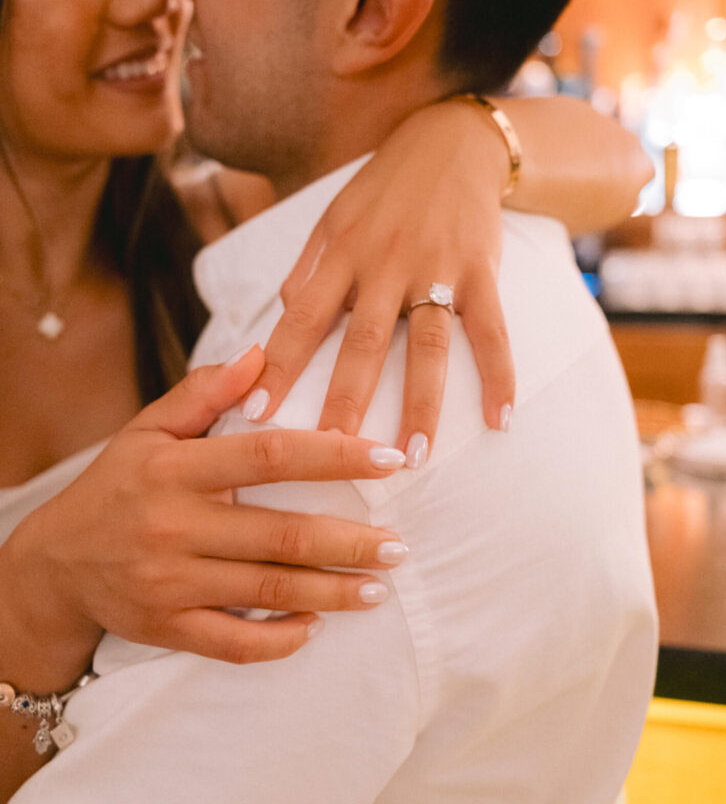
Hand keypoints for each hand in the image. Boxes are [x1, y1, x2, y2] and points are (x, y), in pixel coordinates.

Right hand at [5, 347, 407, 668]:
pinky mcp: (166, 626)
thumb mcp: (148, 428)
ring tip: (380, 587)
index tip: (387, 458)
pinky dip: (279, 639)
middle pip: (280, 534)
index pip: (268, 456)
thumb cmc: (116, 484)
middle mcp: (175, 526)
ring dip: (332, 591)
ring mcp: (170, 582)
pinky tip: (316, 626)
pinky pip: (232, 643)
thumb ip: (203, 391)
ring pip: (267, 590)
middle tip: (398, 544)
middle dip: (350, 542)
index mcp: (176, 469)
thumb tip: (260, 355)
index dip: (334, 455)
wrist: (54, 563)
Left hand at [248, 100, 514, 455]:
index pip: (303, 318)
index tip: (253, 415)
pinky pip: (491, 330)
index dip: (277, 367)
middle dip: (345, 398)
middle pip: (364, 341)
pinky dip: (499, 374)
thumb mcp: (335, 214)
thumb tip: (283, 312)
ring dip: (421, 402)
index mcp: (343, 251)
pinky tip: (500, 419)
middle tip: (329, 451)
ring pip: (428, 345)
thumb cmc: (385, 184)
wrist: (453, 140)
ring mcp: (438, 267)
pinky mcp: (482, 270)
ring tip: (412, 456)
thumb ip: (309, 265)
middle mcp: (387, 262)